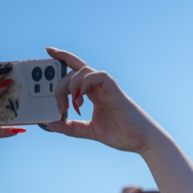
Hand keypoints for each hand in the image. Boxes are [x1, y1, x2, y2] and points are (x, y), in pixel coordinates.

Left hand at [41, 48, 165, 154]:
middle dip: (59, 82)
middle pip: (74, 69)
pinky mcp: (115, 92)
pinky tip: (82, 97)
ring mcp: (108, 88)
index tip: (48, 51)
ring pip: (83, 71)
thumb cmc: (123, 134)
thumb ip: (71, 127)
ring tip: (72, 103)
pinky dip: (86, 83)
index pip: (76, 69)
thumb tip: (50, 125)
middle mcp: (99, 88)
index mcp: (94, 94)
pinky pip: (99, 76)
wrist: (143, 141)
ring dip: (71, 84)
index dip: (62, 57)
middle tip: (59, 104)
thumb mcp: (90, 131)